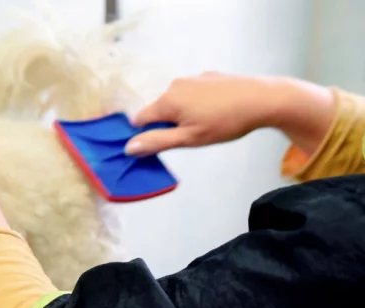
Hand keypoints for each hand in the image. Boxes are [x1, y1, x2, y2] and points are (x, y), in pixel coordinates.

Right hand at [125, 73, 333, 156]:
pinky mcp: (209, 76)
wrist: (264, 99)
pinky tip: (218, 111)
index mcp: (167, 100)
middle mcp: (175, 85)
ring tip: (208, 124)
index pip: (139, 119)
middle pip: (159, 110)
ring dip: (184, 114)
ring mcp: (193, 78)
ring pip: (177, 101)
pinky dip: (198, 104)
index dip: (146, 134)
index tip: (162, 144)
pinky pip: (193, 93)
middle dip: (168, 124)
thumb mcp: (189, 139)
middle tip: (191, 136)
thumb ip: (157, 142)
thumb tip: (128, 147)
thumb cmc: (225, 122)